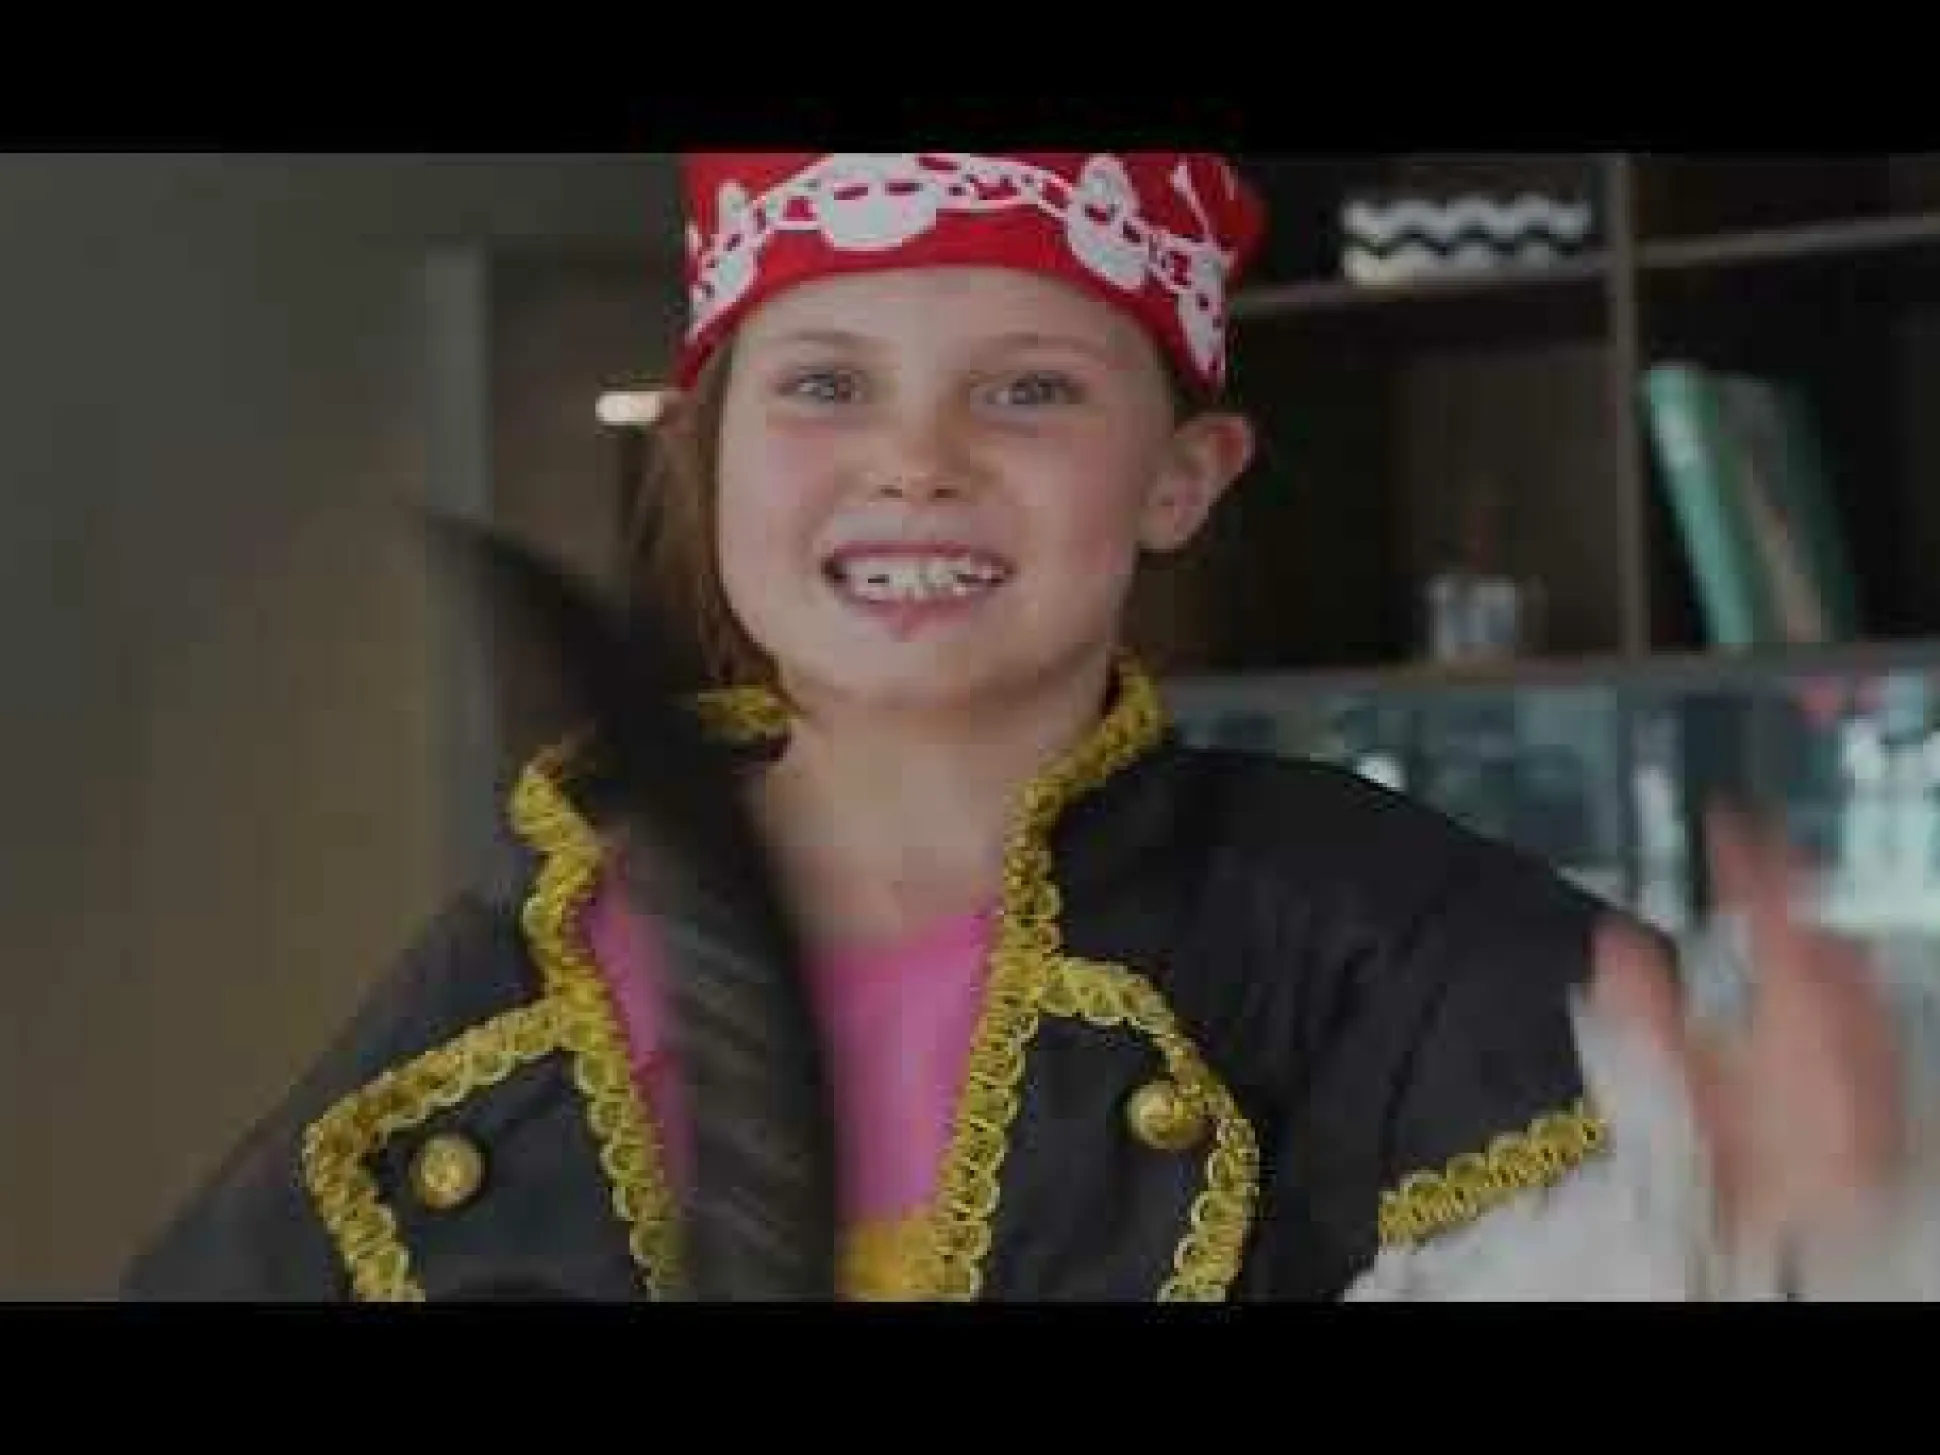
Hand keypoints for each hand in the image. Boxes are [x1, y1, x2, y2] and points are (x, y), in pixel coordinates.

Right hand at [1590, 807, 1904, 1251]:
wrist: (1828, 1229)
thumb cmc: (1756, 1162)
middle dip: (1792, 891)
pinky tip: (1827, 1001)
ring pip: (1853, 962)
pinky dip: (1844, 984)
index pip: (1768, 898)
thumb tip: (1611, 940)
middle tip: (1759, 865)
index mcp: (1792, 994)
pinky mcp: (1892, 1076)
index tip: (1728, 813)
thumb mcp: (1681, 1082)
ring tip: (1789, 926)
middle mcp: (1846, 1006)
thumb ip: (1643, 1005)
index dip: (1745, 850)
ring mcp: (1876, 1042)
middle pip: (1822, 926)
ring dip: (1819, 934)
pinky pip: (1872, 1005)